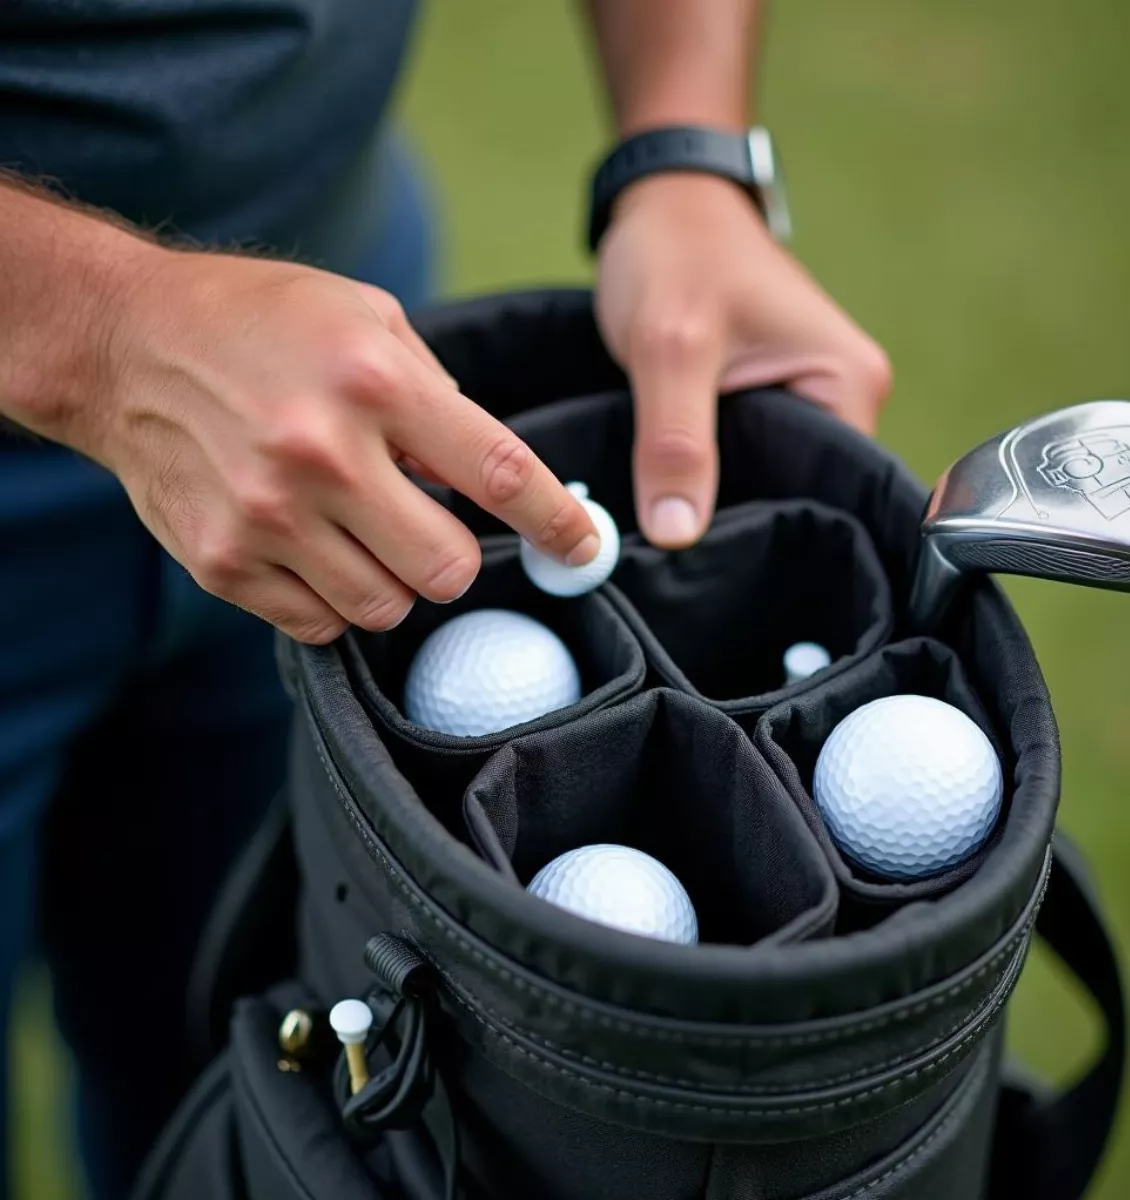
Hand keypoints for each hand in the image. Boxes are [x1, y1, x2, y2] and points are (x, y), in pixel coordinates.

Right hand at [87, 249, 598, 642]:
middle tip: (430, 526)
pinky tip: (313, 546)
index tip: (585, 548)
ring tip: (359, 529)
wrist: (124, 345)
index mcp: (375, 381)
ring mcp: (267, 517)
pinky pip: (322, 622)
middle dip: (456, 558)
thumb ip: (436, 395)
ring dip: (394, 579)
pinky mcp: (224, 563)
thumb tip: (489, 477)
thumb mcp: (365, 317)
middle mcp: (322, 454)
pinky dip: (336, 597)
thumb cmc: (261, 323)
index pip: (500, 474)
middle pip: (448, 569)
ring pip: (387, 607)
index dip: (558, 522)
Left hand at [595, 174, 892, 547]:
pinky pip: (748, 457)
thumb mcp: (670, 347)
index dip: (771, 529)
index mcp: (849, 382)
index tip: (714, 565)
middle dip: (743, 521)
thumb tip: (676, 535)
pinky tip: (678, 502)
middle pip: (801, 491)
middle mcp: (845, 395)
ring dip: (725, 501)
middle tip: (685, 566)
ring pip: (769, 477)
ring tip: (677, 537)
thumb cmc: (677, 253)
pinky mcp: (772, 400)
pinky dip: (714, 476)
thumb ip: (675, 442)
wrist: (663, 201)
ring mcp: (810, 398)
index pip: (830, 490)